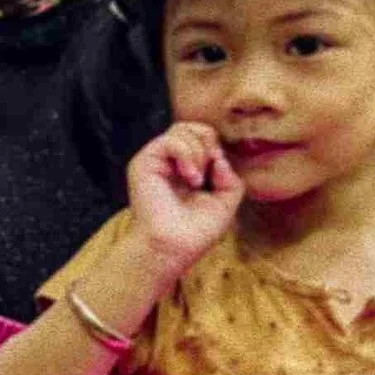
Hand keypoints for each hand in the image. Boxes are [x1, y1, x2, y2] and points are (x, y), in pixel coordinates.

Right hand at [125, 121, 241, 280]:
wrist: (173, 248)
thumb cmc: (195, 231)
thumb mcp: (226, 202)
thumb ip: (230, 177)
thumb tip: (219, 158)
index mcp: (186, 168)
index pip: (202, 137)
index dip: (215, 148)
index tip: (219, 172)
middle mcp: (169, 161)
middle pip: (192, 126)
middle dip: (208, 145)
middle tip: (208, 172)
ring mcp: (156, 160)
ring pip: (181, 130)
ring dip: (198, 153)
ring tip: (196, 180)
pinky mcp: (144, 163)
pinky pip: (171, 140)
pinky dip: (186, 155)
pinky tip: (189, 178)